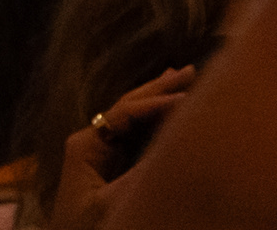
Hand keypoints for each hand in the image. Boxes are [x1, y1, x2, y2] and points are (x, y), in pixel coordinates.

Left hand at [49, 66, 195, 229]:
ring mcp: (99, 153)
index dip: (158, 103)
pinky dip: (156, 120)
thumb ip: (141, 174)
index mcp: (86, 145)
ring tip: (182, 77)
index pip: (126, 113)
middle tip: (190, 71)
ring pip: (133, 118)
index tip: (189, 99)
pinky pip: (136, 136)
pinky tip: (169, 108)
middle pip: (129, 106)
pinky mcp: (109, 168)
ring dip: (159, 98)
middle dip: (160, 89)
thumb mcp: (112, 204)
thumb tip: (174, 144)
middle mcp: (91, 141)